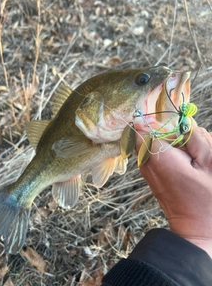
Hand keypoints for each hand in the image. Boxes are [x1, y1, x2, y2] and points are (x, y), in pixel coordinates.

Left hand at [136, 127, 211, 256]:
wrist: (197, 228)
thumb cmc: (206, 199)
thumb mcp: (209, 162)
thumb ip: (194, 137)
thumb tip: (185, 122)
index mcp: (156, 155)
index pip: (142, 125)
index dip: (156, 118)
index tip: (173, 121)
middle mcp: (146, 161)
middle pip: (154, 132)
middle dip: (176, 134)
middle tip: (194, 150)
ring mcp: (148, 168)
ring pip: (160, 142)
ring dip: (178, 145)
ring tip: (195, 162)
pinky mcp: (154, 174)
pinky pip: (161, 154)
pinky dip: (176, 155)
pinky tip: (191, 167)